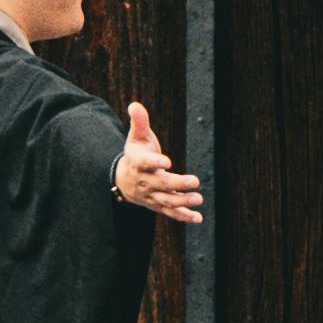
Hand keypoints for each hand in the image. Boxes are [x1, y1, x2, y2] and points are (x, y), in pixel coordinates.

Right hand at [115, 101, 204, 227]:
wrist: (124, 179)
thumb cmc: (136, 153)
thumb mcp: (136, 137)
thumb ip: (139, 122)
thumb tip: (135, 104)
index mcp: (138, 162)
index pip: (146, 162)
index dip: (156, 162)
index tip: (167, 161)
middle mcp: (144, 181)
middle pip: (160, 184)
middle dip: (177, 184)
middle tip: (195, 181)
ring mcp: (151, 195)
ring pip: (166, 201)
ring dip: (182, 202)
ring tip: (198, 198)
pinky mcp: (158, 205)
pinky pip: (170, 213)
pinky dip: (183, 217)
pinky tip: (197, 218)